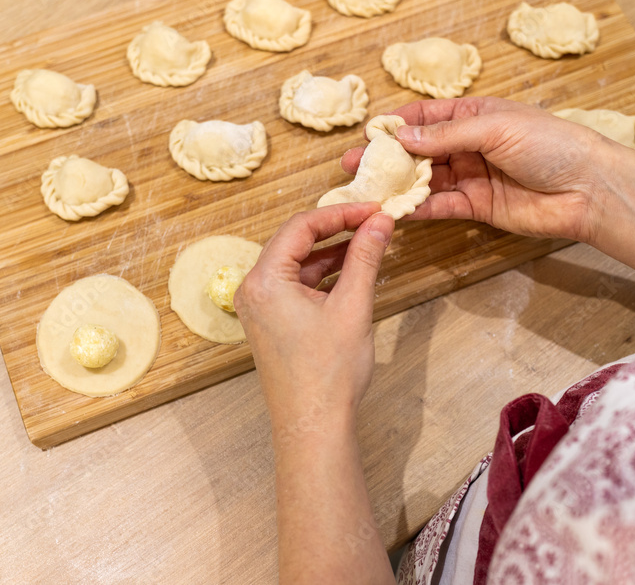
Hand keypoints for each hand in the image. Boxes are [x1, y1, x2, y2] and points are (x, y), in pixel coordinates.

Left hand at [234, 203, 393, 430]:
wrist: (314, 425)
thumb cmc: (328, 374)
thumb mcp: (353, 306)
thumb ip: (365, 257)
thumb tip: (380, 222)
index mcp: (264, 280)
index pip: (301, 226)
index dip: (340, 213)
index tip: (372, 209)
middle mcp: (254, 290)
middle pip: (295, 241)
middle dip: (336, 229)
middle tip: (373, 221)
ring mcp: (260, 308)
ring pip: (297, 264)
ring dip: (332, 253)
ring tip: (369, 244)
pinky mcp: (271, 323)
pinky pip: (296, 286)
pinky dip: (323, 276)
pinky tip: (352, 272)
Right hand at [341, 97, 627, 243]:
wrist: (587, 189)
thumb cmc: (550, 145)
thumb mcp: (495, 128)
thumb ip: (447, 135)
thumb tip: (403, 135)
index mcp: (475, 115)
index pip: (427, 116)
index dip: (397, 124)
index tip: (368, 134)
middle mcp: (469, 145)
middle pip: (419, 151)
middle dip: (388, 158)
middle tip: (354, 166)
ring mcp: (471, 177)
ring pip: (425, 180)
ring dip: (397, 184)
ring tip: (366, 190)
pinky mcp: (476, 207)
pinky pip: (440, 206)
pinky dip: (418, 208)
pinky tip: (395, 209)